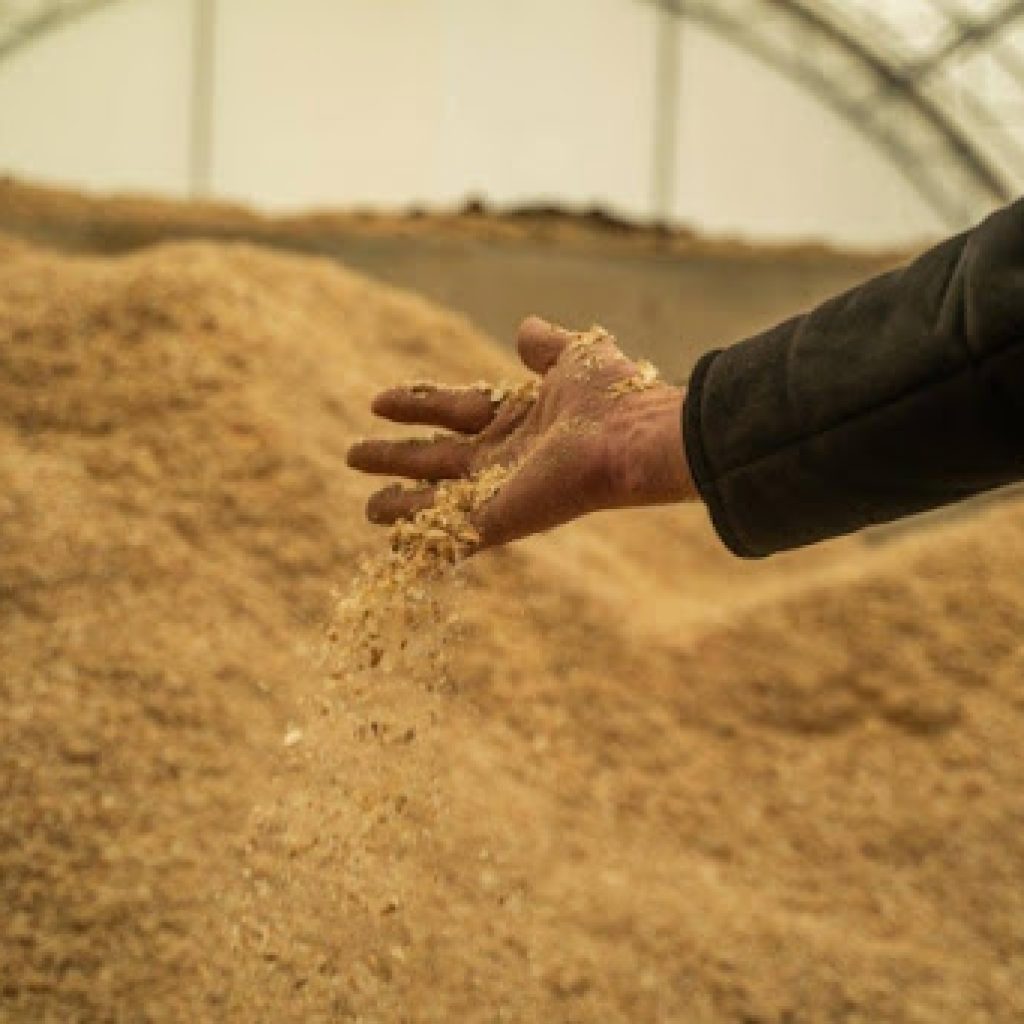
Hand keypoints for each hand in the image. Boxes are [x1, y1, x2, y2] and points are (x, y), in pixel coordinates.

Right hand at [347, 316, 697, 549]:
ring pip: (436, 499)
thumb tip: (525, 328)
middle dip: (395, 457)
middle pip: (437, 456)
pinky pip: (451, 535)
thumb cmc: (613, 397)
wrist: (631, 439)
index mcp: (519, 418)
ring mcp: (499, 491)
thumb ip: (546, 345)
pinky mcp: (497, 520)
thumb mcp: (575, 356)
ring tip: (366, 508)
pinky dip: (423, 541)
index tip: (377, 403)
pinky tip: (395, 547)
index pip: (455, 411)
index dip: (416, 406)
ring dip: (401, 502)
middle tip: (353, 454)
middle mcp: (505, 457)